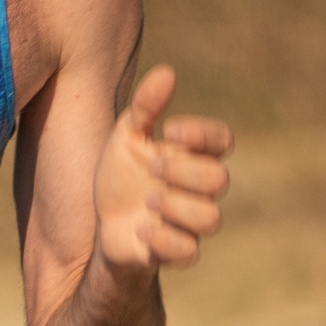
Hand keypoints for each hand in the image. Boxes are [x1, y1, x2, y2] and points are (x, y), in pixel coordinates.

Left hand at [91, 65, 232, 276]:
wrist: (102, 225)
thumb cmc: (122, 177)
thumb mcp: (126, 136)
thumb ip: (146, 106)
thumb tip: (167, 72)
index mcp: (193, 157)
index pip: (223, 141)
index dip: (204, 135)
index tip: (170, 130)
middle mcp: (199, 190)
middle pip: (220, 179)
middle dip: (184, 171)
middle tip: (152, 168)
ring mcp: (190, 223)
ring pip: (212, 219)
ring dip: (176, 206)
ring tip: (146, 200)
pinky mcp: (176, 252)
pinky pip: (189, 252)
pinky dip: (163, 239)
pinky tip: (140, 228)